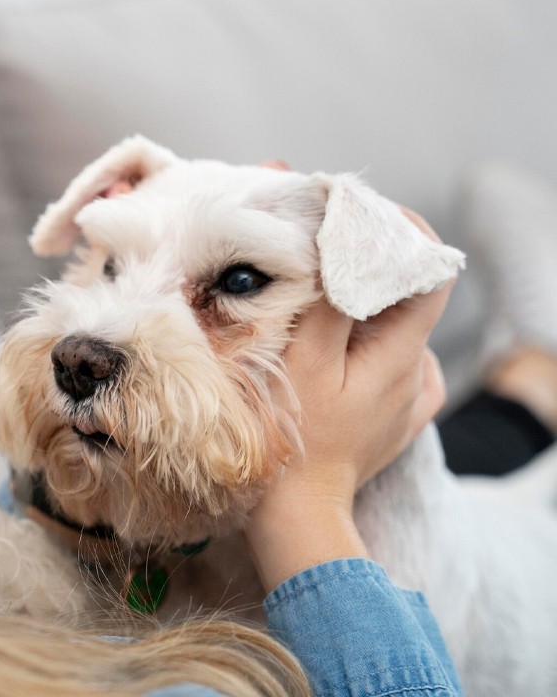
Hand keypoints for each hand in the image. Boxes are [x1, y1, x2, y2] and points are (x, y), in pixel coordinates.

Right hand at [246, 207, 453, 591]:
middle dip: (367, 264)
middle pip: (407, 297)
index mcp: (403, 356)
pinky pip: (387, 357)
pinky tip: (329, 345)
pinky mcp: (394, 414)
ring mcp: (408, 396)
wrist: (297, 514)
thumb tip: (338, 248)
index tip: (362, 212)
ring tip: (311, 295)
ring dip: (359, 302)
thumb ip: (327, 303)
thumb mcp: (304, 365)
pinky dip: (362, 337)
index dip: (407, 233)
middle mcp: (417, 372)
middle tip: (316, 245)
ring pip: (392, 326)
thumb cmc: (293, 441)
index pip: (433, 274)